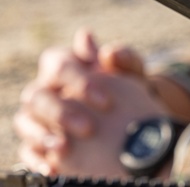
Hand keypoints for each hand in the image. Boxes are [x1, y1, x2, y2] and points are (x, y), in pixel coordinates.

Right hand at [14, 28, 171, 175]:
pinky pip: (27, 150)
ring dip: (43, 134)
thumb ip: (125, 59)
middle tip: (89, 128)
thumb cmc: (130, 90)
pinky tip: (55, 165)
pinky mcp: (37, 142)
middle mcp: (46, 89)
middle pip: (36, 94)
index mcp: (66, 66)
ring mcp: (38, 116)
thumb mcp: (133, 75)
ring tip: (65, 147)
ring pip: (25, 121)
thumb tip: (108, 53)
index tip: (106, 100)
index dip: (77, 79)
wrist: (135, 121)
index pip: (56, 62)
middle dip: (60, 111)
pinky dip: (38, 158)